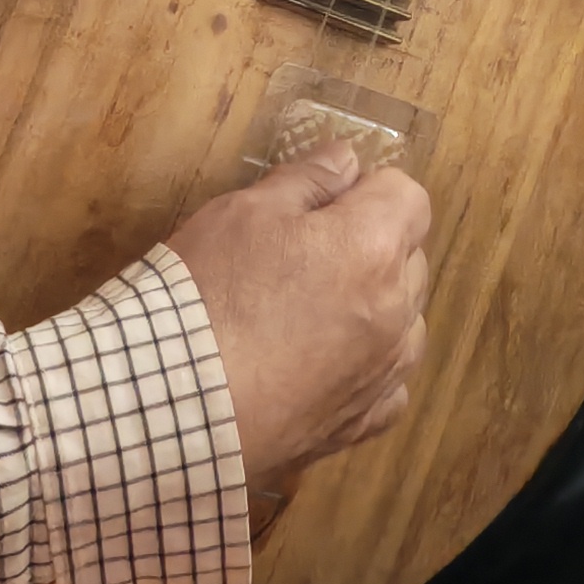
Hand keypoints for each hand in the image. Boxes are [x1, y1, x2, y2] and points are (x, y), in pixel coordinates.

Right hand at [162, 142, 432, 490]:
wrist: (173, 401)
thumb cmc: (207, 292)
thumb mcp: (244, 212)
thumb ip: (307, 180)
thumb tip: (347, 161)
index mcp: (373, 247)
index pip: (408, 197)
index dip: (369, 190)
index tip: (326, 202)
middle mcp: (395, 310)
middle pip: (410, 258)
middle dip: (374, 244)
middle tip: (306, 254)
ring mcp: (383, 373)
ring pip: (407, 322)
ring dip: (378, 307)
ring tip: (315, 310)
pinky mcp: (361, 423)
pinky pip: (389, 385)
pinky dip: (369, 368)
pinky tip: (327, 364)